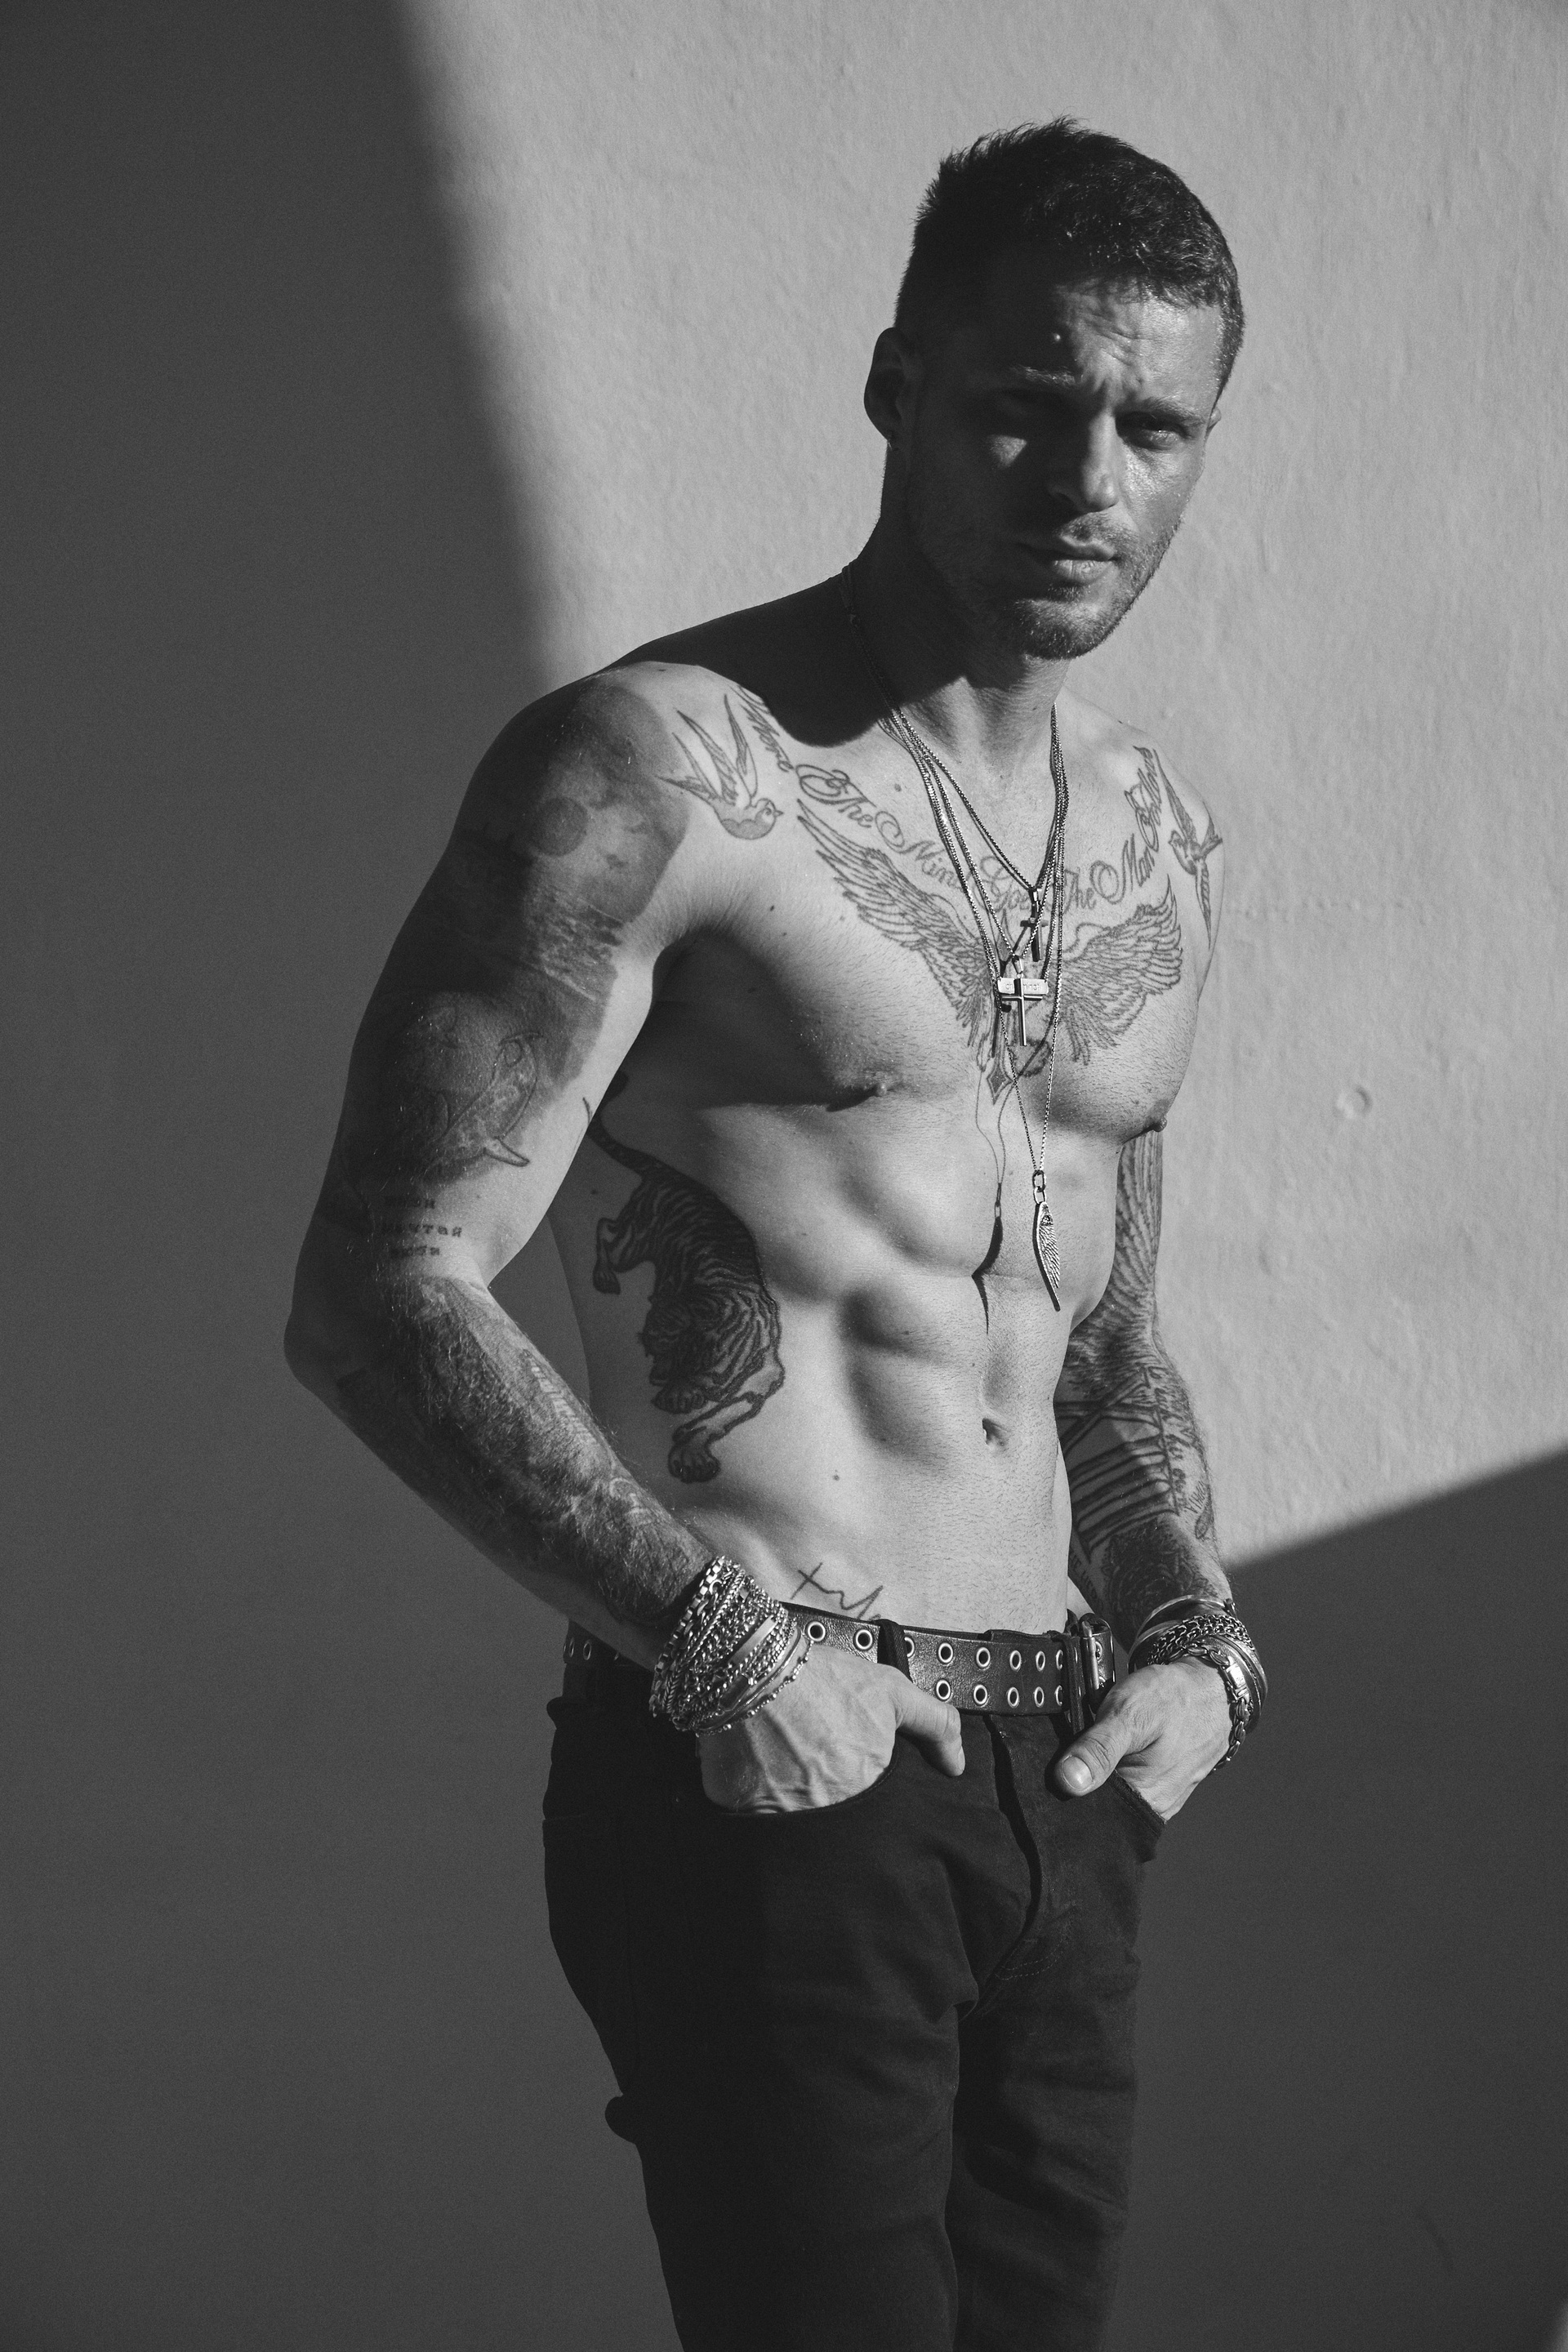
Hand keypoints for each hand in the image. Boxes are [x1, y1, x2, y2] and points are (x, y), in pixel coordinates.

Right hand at [698, 1646, 964, 1813]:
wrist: (752, 1666)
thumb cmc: (821, 1678)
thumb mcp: (889, 1690)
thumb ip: (933, 1725)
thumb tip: (957, 1765)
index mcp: (866, 1788)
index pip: (877, 1812)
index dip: (862, 1787)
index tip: (846, 1767)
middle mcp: (828, 1810)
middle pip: (840, 1818)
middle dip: (831, 1797)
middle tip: (814, 1762)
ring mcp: (782, 1818)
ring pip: (799, 1824)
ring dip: (796, 1802)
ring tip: (787, 1763)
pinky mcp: (741, 1815)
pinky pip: (757, 1821)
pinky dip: (759, 1802)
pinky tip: (760, 1770)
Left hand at [1053, 1658, 1229, 1819]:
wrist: (1209, 1687)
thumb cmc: (1173, 1698)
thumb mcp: (1129, 1715)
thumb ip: (1098, 1749)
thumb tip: (1067, 1782)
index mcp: (1145, 1801)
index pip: (1088, 1813)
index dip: (1065, 1791)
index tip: (1054, 1765)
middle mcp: (1153, 1808)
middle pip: (1098, 1804)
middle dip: (1080, 1777)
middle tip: (1082, 1743)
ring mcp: (1157, 1798)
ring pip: (1110, 1792)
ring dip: (1097, 1769)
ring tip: (1102, 1741)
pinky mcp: (1157, 1785)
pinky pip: (1124, 1782)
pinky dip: (1111, 1764)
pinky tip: (1114, 1745)